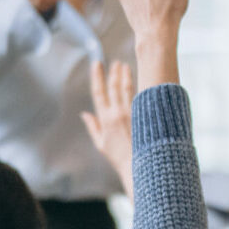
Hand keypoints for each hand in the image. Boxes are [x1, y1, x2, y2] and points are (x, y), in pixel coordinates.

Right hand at [80, 60, 136, 196]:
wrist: (139, 166)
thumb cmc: (119, 157)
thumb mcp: (101, 144)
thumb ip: (93, 126)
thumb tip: (85, 114)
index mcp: (105, 119)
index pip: (98, 92)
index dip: (97, 77)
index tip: (97, 64)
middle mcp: (117, 113)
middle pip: (113, 87)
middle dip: (112, 72)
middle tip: (114, 63)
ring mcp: (131, 113)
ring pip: (127, 88)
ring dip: (125, 75)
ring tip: (124, 65)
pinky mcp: (143, 115)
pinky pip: (140, 96)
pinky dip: (138, 85)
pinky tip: (139, 76)